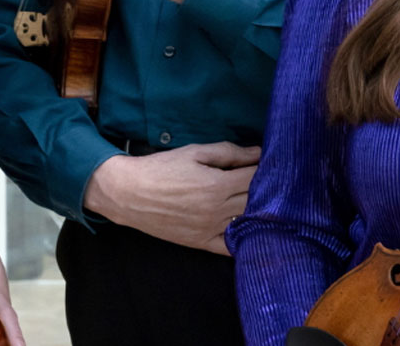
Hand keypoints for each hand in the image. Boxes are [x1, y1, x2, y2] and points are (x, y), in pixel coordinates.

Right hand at [82, 141, 259, 253]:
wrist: (129, 193)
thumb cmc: (161, 168)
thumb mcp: (194, 152)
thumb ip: (229, 152)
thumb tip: (259, 152)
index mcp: (217, 184)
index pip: (255, 178)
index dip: (265, 170)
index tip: (270, 165)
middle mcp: (218, 210)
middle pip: (256, 201)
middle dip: (266, 190)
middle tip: (270, 182)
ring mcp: (210, 229)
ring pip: (248, 223)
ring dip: (259, 213)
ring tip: (262, 202)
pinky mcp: (201, 242)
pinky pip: (231, 247)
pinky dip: (244, 240)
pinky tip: (251, 230)